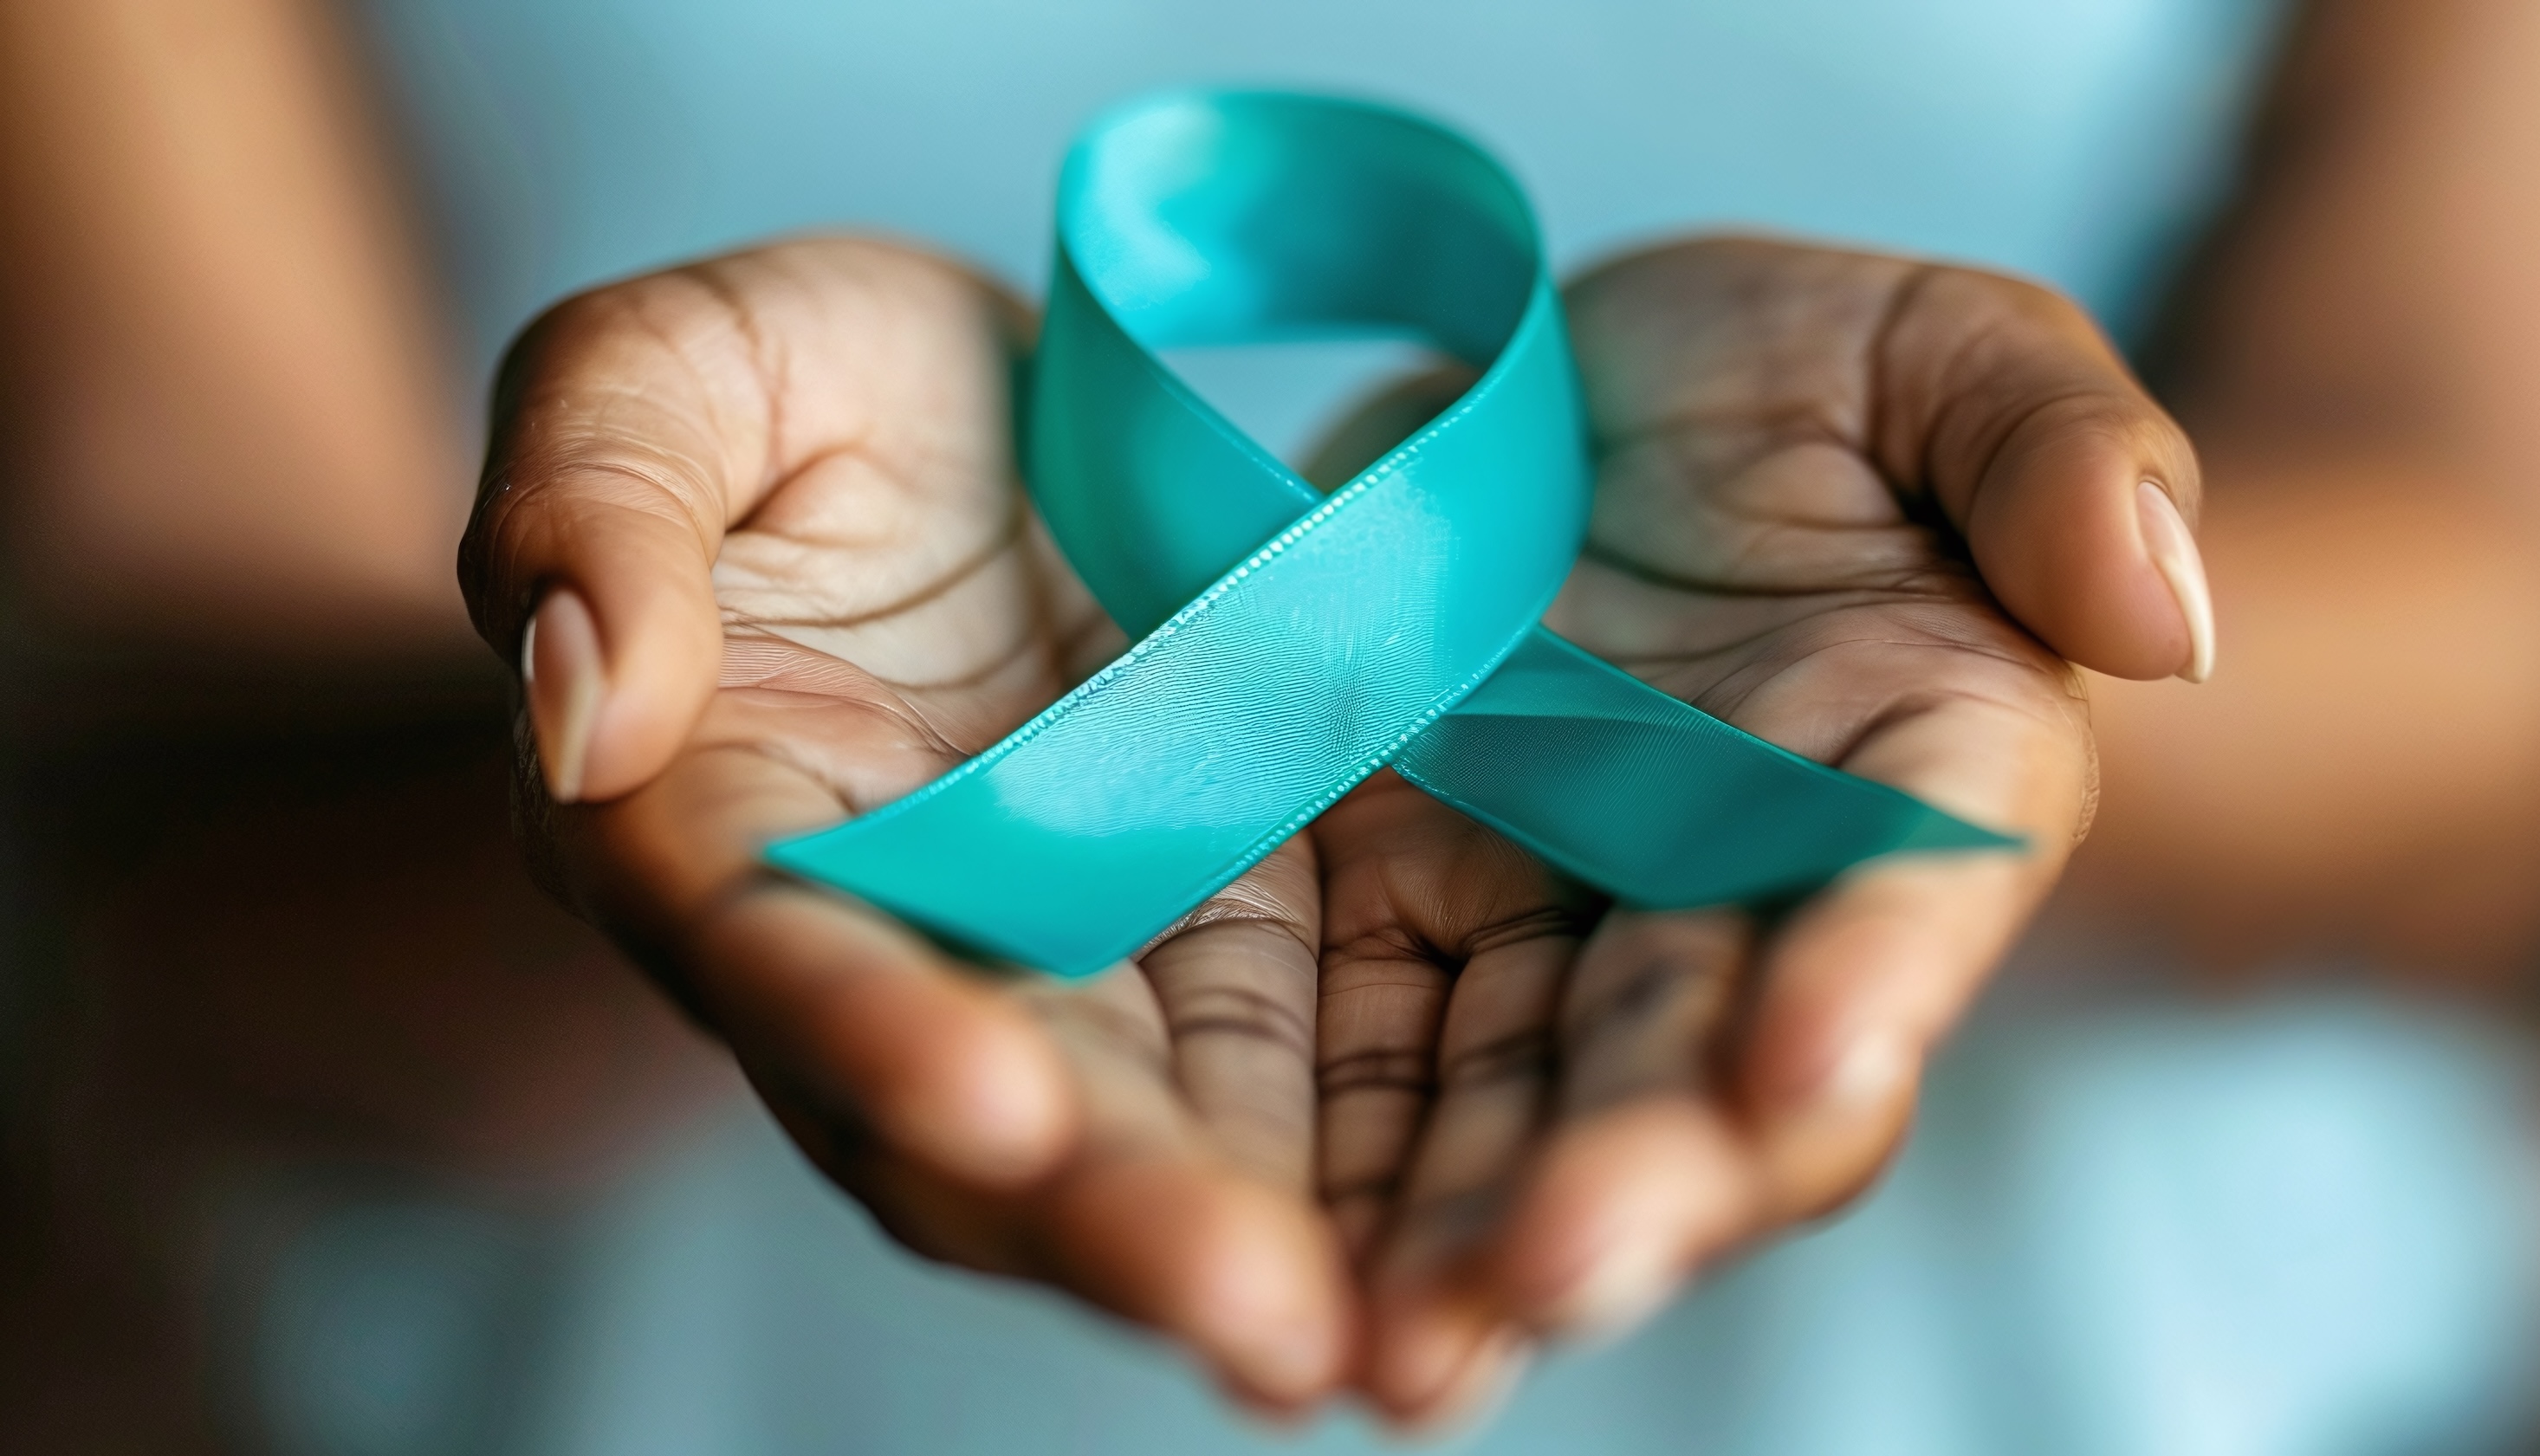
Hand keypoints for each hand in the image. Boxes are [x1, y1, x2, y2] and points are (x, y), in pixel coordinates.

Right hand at [459, 241, 1353, 1409]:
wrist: (982, 410)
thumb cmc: (787, 385)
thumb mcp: (666, 371)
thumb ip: (593, 509)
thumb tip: (585, 705)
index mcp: (703, 814)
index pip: (771, 944)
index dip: (867, 1028)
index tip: (995, 1104)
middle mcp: (877, 937)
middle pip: (972, 1108)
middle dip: (1105, 1216)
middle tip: (1252, 1313)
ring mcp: (1055, 949)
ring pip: (1135, 1125)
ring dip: (1235, 1238)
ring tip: (1361, 1337)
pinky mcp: (1210, 924)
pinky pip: (1274, 1061)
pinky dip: (1340, 1160)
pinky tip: (1432, 1254)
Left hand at [1303, 238, 2208, 1422]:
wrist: (1561, 396)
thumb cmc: (1784, 378)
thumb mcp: (1927, 347)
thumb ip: (2052, 445)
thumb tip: (2160, 614)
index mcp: (1920, 764)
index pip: (1918, 886)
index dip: (1875, 974)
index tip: (1806, 1062)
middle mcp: (1750, 894)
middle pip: (1713, 1065)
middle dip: (1640, 1176)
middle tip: (1550, 1268)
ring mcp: (1561, 927)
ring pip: (1528, 1112)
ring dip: (1469, 1238)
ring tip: (1397, 1346)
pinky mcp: (1393, 918)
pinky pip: (1365, 1065)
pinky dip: (1333, 1174)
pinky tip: (1279, 1282)